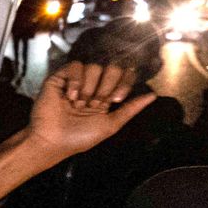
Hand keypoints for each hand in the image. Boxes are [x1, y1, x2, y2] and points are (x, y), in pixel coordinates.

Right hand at [0, 62, 154, 201]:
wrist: (52, 141)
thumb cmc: (79, 138)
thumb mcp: (110, 125)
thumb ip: (131, 109)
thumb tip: (154, 95)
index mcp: (105, 96)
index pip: (123, 77)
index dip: (123, 83)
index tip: (115, 100)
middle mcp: (92, 86)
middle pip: (110, 69)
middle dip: (105, 87)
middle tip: (96, 103)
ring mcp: (75, 81)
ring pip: (94, 66)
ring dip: (89, 87)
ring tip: (79, 103)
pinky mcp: (59, 78)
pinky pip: (75, 66)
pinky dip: (76, 80)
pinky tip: (70, 96)